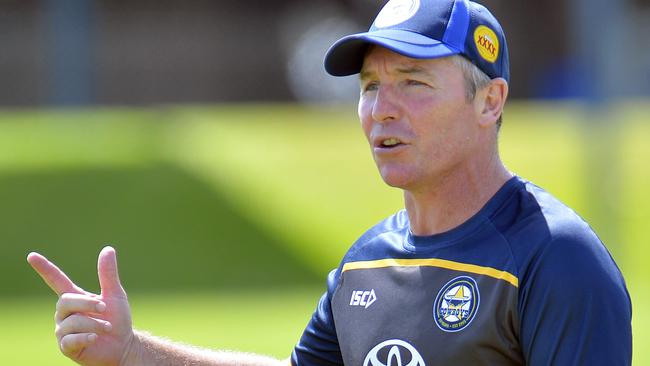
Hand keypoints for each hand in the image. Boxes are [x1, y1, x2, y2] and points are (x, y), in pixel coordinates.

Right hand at [27, 247, 135, 365]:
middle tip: (104, 307)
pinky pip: (70, 339)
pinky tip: (95, 337)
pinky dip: (86, 337)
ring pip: (71, 321)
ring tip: (107, 327)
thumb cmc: (117, 319)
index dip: (45, 268)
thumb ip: (108, 274)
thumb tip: (108, 249)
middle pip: (66, 301)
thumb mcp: (115, 294)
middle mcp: (65, 313)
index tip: (31, 256)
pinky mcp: (66, 346)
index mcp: (75, 298)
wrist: (122, 345)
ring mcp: (64, 330)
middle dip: (87, 303)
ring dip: (94, 323)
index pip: (56, 280)